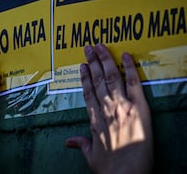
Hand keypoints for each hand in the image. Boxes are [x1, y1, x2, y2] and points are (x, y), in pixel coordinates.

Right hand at [66, 44, 152, 173]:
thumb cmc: (110, 170)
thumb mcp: (91, 158)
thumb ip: (81, 145)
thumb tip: (69, 142)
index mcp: (94, 120)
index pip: (88, 92)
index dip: (85, 77)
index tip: (83, 66)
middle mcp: (106, 109)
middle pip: (97, 80)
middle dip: (93, 62)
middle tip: (89, 47)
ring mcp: (122, 107)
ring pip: (111, 78)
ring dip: (106, 60)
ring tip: (100, 46)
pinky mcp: (140, 109)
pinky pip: (134, 84)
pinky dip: (130, 69)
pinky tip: (126, 56)